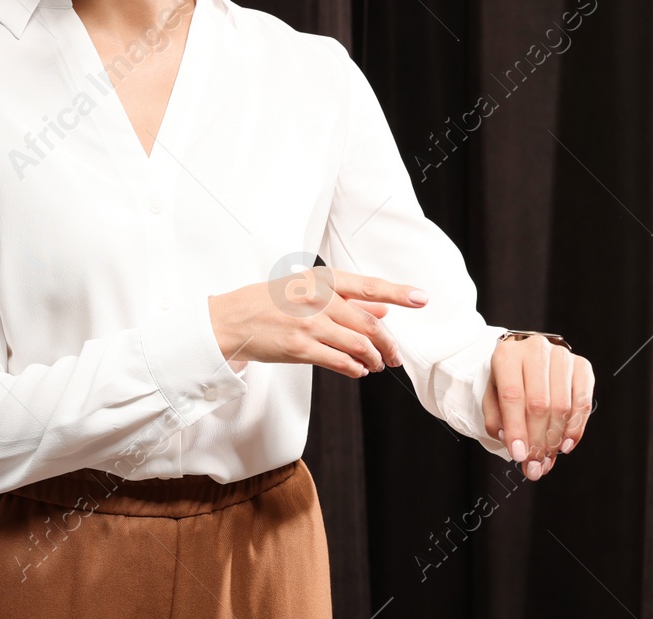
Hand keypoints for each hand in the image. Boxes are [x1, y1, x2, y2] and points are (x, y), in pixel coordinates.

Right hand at [207, 265, 428, 378]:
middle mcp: (317, 299)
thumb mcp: (304, 291)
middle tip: (395, 356)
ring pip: (357, 344)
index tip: (421, 298)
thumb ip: (345, 300)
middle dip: (388, 344)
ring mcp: (309, 324)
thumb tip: (383, 310)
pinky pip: (339, 361)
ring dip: (372, 359)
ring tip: (376, 365)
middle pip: (368, 323)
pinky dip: (354, 369)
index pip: (368, 286)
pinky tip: (358, 371)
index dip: (398, 292)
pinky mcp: (300, 348)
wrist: (230, 321)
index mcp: (320, 280)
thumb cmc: (267, 303)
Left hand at [482, 334, 593, 480]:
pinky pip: (583, 402)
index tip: (519, 455)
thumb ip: (496, 419)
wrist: (526, 356)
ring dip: (555, 439)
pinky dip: (576, 428)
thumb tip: (510, 441)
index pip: (512, 395)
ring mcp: (562, 356)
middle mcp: (535, 350)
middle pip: (539, 404)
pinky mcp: (582, 366)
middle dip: (537, 440)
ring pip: (562, 405)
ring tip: (547, 458)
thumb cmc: (507, 379)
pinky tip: (566, 444)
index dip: (516, 429)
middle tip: (534, 464)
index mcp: (507, 354)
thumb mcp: (491, 395)